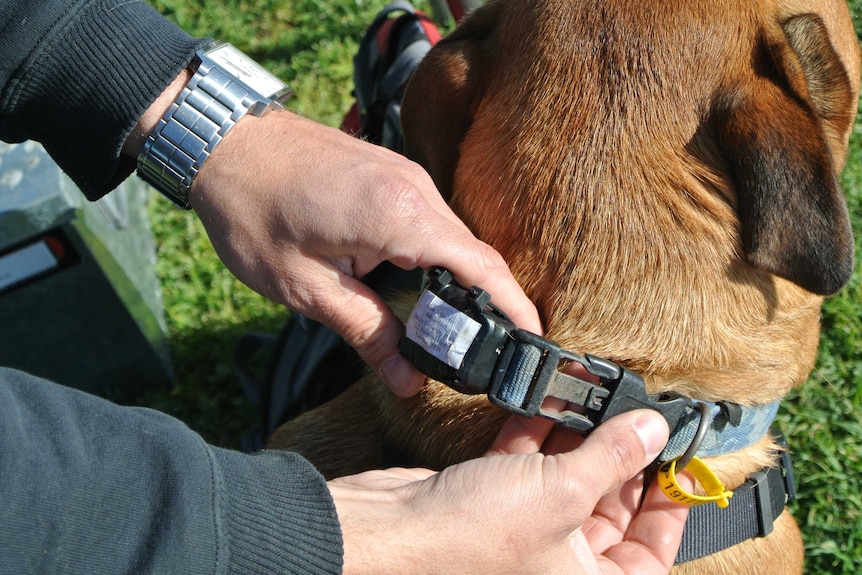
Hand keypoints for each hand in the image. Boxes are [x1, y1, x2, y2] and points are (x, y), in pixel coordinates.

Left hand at [183, 110, 540, 396]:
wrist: (221, 143)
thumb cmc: (254, 212)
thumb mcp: (306, 288)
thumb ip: (365, 332)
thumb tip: (407, 378)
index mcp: (400, 216)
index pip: (481, 267)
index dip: (515, 308)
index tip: (535, 341)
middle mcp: (415, 189)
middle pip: (474, 254)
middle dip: (490, 304)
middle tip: (488, 355)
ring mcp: (405, 175)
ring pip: (453, 237)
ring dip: (461, 282)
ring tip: (456, 331)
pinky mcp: (391, 173)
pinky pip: (432, 220)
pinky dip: (438, 258)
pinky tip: (423, 288)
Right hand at [329, 410, 688, 574]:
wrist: (388, 531)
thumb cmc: (471, 540)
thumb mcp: (561, 493)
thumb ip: (613, 458)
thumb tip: (654, 430)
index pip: (650, 554)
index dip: (670, 508)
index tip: (678, 461)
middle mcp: (556, 564)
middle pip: (609, 510)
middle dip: (622, 461)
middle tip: (638, 416)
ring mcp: (522, 531)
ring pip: (567, 482)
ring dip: (580, 440)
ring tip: (598, 399)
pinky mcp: (489, 501)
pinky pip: (527, 466)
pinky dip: (537, 436)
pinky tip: (549, 402)